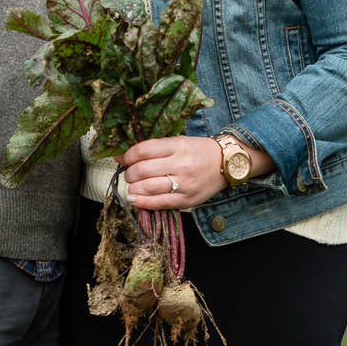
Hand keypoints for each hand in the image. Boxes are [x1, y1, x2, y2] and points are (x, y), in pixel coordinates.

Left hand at [118, 135, 274, 210]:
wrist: (224, 164)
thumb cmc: (197, 152)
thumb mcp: (178, 142)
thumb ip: (154, 148)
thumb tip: (124, 155)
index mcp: (178, 146)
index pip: (143, 150)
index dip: (127, 155)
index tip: (122, 158)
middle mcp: (181, 164)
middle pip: (142, 170)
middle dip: (129, 173)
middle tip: (129, 173)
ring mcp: (185, 184)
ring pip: (148, 188)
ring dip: (133, 188)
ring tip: (133, 186)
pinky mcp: (187, 200)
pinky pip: (159, 203)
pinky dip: (142, 202)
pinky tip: (135, 199)